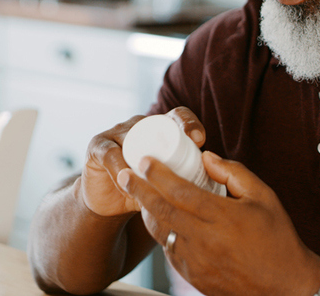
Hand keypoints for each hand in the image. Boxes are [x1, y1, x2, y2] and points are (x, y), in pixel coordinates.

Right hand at [80, 107, 206, 217]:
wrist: (110, 204)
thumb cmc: (146, 191)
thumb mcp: (171, 183)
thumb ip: (189, 179)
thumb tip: (221, 188)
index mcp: (160, 129)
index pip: (178, 116)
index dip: (189, 123)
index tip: (201, 141)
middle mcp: (140, 125)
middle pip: (156, 123)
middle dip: (170, 136)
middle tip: (183, 154)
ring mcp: (117, 133)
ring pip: (134, 139)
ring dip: (144, 159)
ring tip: (155, 179)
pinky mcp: (98, 146)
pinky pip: (111, 154)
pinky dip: (121, 170)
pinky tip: (128, 184)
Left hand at [117, 151, 319, 295]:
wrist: (286, 286)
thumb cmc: (277, 238)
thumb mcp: (264, 197)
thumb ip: (234, 173)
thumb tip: (206, 158)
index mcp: (223, 218)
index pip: (180, 192)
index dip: (158, 175)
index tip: (145, 161)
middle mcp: (205, 240)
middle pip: (162, 211)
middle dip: (139, 190)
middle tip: (124, 175)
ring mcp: (197, 261)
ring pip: (161, 233)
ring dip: (147, 212)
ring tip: (138, 195)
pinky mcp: (194, 277)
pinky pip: (170, 251)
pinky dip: (162, 233)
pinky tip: (162, 221)